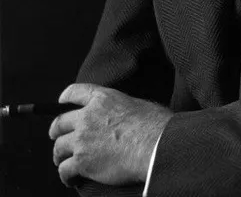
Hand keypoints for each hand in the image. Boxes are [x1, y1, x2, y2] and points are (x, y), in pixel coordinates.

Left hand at [49, 83, 172, 186]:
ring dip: (59, 155)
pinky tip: (70, 179)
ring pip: (59, 147)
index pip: (76, 92)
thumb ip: (121, 107)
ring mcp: (82, 139)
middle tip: (56, 136)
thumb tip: (124, 116)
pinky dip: (65, 175)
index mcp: (102, 99)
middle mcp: (88, 116)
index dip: (66, 95)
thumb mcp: (136, 103)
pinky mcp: (82, 161)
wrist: (152, 144)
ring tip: (62, 161)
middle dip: (56, 131)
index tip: (61, 100)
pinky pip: (64, 169)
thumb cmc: (152, 124)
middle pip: (60, 122)